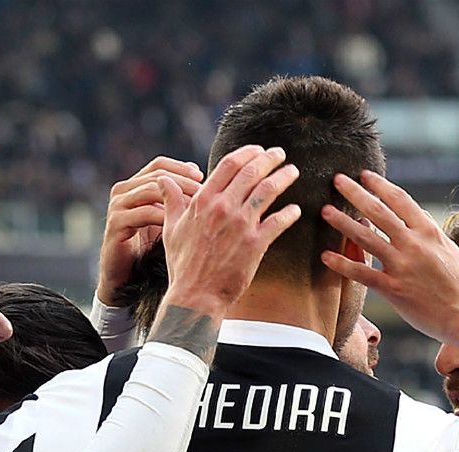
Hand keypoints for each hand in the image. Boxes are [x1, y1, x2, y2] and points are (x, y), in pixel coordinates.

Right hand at [99, 157, 201, 306]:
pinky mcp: (115, 225)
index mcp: (134, 186)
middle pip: (156, 175)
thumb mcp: (165, 220)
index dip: (181, 168)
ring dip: (177, 197)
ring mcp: (117, 207)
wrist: (124, 278)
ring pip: (150, 190)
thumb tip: (201, 178)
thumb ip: (176, 200)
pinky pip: (143, 213)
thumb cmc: (147, 249)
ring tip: (197, 206)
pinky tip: (183, 223)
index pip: (159, 165)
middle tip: (205, 191)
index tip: (202, 177)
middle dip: (183, 182)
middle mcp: (122, 192)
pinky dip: (165, 216)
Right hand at [155, 145, 303, 316]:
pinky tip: (296, 210)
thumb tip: (163, 180)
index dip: (247, 153)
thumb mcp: (171, 229)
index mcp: (203, 201)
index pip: (229, 165)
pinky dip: (289, 213)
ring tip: (293, 172)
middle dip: (269, 159)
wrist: (196, 295)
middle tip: (280, 154)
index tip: (258, 150)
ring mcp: (240, 225)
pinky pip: (277, 222)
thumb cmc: (182, 264)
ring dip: (283, 178)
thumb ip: (172, 201)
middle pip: (251, 173)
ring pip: (267, 192)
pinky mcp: (255, 244)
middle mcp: (223, 208)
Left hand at [320, 171, 458, 343]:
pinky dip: (343, 264)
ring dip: (343, 223)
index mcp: (428, 231)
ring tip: (325, 211)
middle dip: (356, 193)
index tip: (364, 175)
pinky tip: (325, 256)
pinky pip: (363, 273)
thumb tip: (415, 212)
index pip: (400, 200)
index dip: (380, 185)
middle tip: (337, 180)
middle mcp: (414, 244)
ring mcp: (402, 266)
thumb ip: (429, 229)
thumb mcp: (448, 248)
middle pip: (379, 212)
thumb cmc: (458, 283)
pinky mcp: (394, 289)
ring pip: (366, 239)